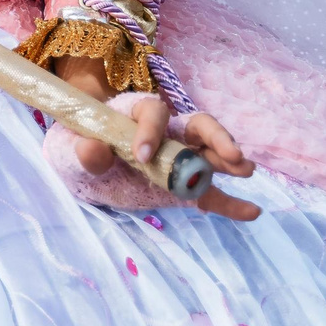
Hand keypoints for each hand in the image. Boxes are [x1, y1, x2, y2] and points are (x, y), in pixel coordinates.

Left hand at [53, 53, 261, 222]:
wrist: (85, 158)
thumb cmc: (83, 142)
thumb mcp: (74, 146)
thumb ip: (86, 149)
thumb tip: (94, 150)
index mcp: (140, 113)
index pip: (153, 113)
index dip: (150, 132)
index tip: (141, 156)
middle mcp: (168, 132)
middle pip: (198, 126)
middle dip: (217, 138)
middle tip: (232, 154)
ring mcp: (180, 159)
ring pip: (210, 156)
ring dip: (230, 162)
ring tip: (246, 170)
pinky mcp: (183, 186)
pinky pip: (210, 194)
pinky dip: (230, 204)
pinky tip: (252, 212)